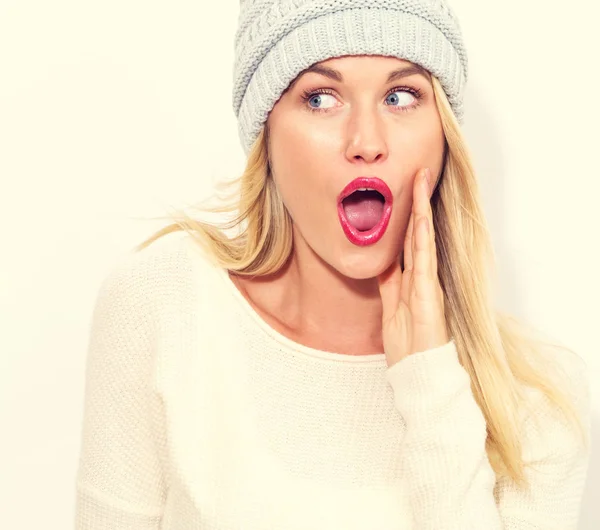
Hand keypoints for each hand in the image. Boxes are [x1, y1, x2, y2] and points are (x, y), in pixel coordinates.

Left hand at [377, 168, 449, 367]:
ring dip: (421, 210)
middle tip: (418, 173)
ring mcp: (427, 284)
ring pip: (423, 239)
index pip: (408, 240)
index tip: (404, 192)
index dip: (406, 215)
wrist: (419, 374)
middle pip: (418, 233)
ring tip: (422, 182)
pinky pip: (424, 260)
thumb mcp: (391, 309)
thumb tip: (380, 262)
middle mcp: (422, 277)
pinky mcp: (429, 295)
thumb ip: (388, 285)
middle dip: (417, 203)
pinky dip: (423, 238)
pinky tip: (421, 218)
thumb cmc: (407, 346)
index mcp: (410, 280)